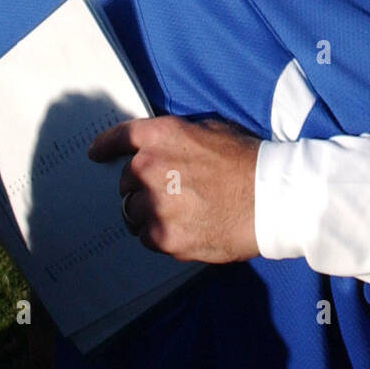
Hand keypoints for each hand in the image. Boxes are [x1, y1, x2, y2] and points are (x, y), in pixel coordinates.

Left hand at [89, 115, 261, 261]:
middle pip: (127, 182)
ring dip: (150, 214)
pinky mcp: (164, 236)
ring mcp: (155, 204)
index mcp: (163, 137)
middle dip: (142, 187)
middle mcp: (151, 168)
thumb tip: (165, 149)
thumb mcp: (213, 131)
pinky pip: (147, 238)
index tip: (96, 153)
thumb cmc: (250, 161)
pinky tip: (189, 229)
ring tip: (183, 215)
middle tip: (170, 194)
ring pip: (134, 213)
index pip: (121, 138)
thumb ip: (179, 139)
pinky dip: (163, 236)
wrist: (273, 197)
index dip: (105, 146)